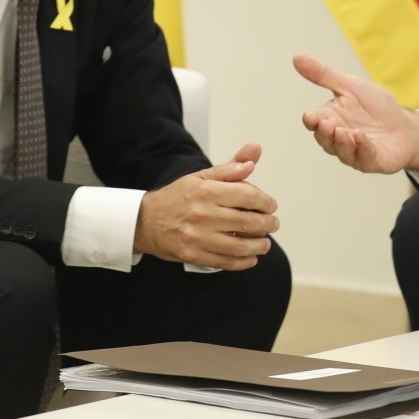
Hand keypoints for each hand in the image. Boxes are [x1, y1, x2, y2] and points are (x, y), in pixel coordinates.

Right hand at [135, 143, 279, 269]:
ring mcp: (197, 236)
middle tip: (273, 224)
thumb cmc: (177, 197)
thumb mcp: (201, 177)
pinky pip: (225, 262)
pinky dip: (243, 262)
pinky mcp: (192, 254)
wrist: (145, 221)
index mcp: (206, 191)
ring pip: (239, 245)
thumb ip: (229, 168)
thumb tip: (253, 157)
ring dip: (259, 245)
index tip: (271, 206)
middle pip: (247, 221)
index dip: (265, 202)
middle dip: (267, 224)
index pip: (247, 196)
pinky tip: (251, 258)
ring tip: (265, 243)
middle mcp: (203, 213)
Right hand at [295, 53, 418, 174]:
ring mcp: (354, 152)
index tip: (310, 116)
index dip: (311, 120)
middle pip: (324, 139)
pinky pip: (364, 157)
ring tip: (343, 131)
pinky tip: (361, 138)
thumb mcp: (351, 86)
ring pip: (341, 151)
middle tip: (326, 123)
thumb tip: (297, 57)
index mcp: (331, 118)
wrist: (405, 126)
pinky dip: (362, 148)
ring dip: (341, 142)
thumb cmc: (376, 107)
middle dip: (324, 132)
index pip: (314, 121)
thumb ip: (325, 75)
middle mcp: (338, 138)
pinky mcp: (372, 161)